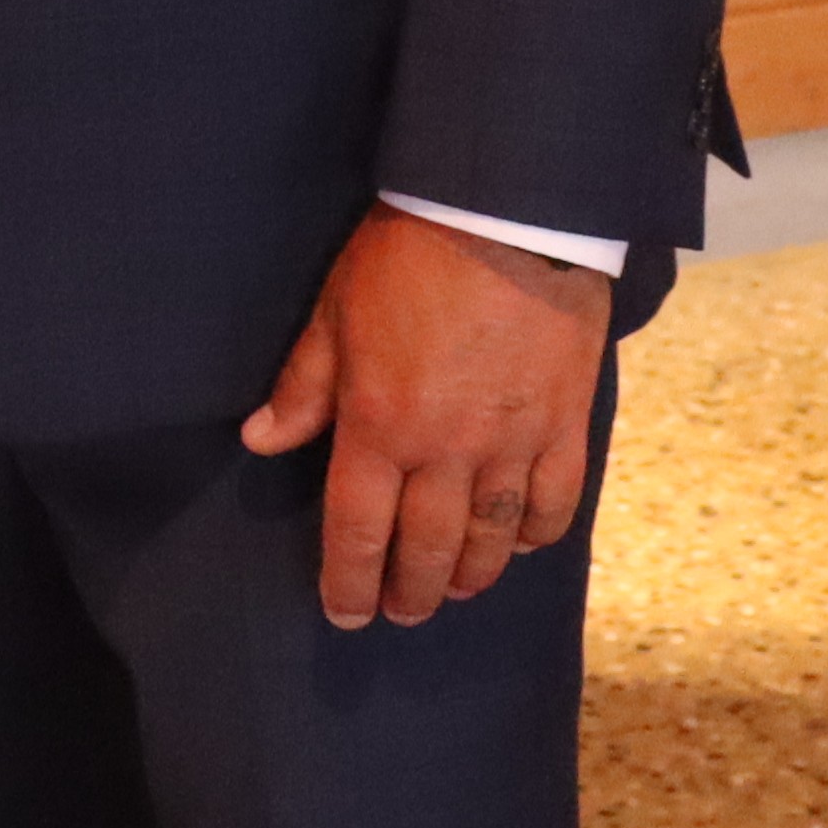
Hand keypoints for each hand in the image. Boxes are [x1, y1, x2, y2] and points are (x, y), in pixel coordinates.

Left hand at [238, 204, 614, 630]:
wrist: (508, 213)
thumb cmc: (409, 254)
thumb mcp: (335, 313)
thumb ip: (304, 386)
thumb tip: (262, 441)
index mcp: (379, 425)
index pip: (357, 529)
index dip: (348, 581)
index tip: (344, 613)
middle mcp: (446, 450)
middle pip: (426, 549)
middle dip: (409, 592)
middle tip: (400, 612)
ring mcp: (512, 442)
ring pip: (490, 537)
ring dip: (469, 574)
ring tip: (453, 589)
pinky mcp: (565, 424)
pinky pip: (554, 502)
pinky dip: (535, 534)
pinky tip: (519, 544)